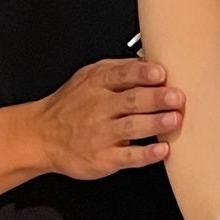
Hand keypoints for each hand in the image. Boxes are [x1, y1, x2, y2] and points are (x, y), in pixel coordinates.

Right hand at [32, 57, 183, 178]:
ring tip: (173, 119)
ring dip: (155, 123)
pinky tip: (161, 150)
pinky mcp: (104, 158)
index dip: (142, 73)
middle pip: (131, 100)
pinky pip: (128, 156)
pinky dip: (146, 154)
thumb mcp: (88, 78)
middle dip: (156, 98)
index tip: (159, 73)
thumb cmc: (71, 106)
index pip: (122, 75)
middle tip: (176, 97)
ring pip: (132, 127)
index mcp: (97, 84)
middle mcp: (100, 108)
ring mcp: (102, 134)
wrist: (42, 136)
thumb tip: (151, 61)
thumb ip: (119, 70)